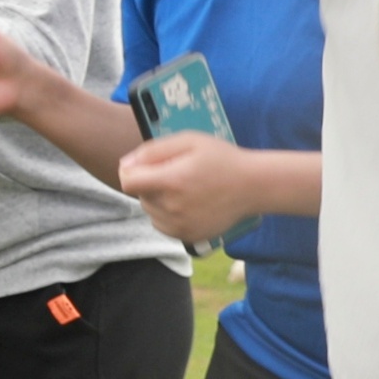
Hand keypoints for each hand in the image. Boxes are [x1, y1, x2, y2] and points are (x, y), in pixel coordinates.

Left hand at [119, 134, 265, 243]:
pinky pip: (161, 225)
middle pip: (140, 195)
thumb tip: (124, 165)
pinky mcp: (188, 237)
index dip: (131, 171)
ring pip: (150, 211)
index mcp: (172, 181)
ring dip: (158, 199)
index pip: (127, 181)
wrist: (254, 186)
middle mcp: (173, 207)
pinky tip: (187, 203)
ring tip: (184, 188)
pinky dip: (167, 214)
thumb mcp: (189, 141)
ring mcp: (180, 226)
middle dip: (150, 183)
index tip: (145, 166)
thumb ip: (152, 151)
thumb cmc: (222, 159)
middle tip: (177, 174)